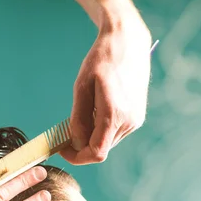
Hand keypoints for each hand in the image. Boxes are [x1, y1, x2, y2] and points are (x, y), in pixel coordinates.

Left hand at [60, 19, 151, 164]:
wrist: (128, 43)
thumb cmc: (101, 60)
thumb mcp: (81, 87)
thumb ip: (78, 118)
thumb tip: (75, 142)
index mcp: (114, 114)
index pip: (96, 153)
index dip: (76, 157)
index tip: (62, 149)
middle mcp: (129, 121)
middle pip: (101, 149)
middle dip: (81, 146)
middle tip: (65, 131)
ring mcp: (136, 120)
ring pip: (107, 142)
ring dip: (91, 137)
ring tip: (82, 114)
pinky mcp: (137, 117)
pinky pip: (115, 133)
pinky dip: (101, 129)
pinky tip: (95, 111)